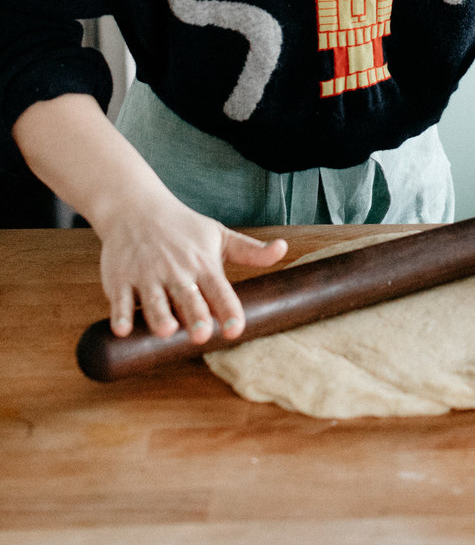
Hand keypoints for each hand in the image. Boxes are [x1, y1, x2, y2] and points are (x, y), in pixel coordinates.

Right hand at [12, 93, 287, 343]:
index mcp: (203, 264)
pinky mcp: (120, 279)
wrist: (135, 208)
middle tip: (201, 335)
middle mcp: (176, 271)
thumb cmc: (182, 227)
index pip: (219, 290)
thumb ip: (250, 251)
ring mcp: (147, 275)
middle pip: (187, 298)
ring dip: (160, 315)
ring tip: (167, 331)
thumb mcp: (218, 235)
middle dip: (194, 316)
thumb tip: (284, 249)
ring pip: (154, 300)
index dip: (228, 310)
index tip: (235, 329)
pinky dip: (121, 314)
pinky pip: (120, 300)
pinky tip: (123, 329)